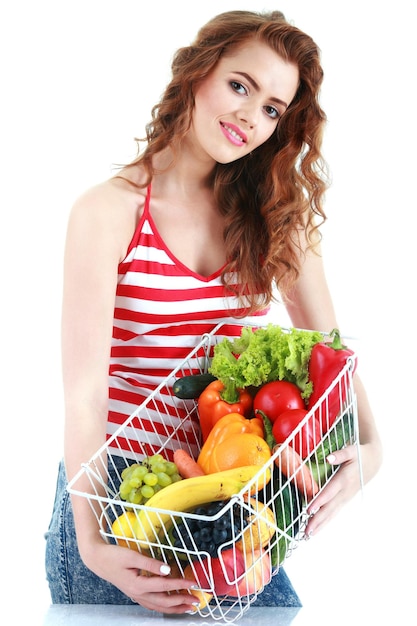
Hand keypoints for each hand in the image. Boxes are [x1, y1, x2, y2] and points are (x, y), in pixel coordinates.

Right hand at [83, 541, 198, 613]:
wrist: (98, 560)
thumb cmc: (114, 556)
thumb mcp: (132, 555)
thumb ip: (150, 563)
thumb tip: (167, 569)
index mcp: (138, 584)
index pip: (165, 586)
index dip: (181, 585)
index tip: (194, 583)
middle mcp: (138, 594)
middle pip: (164, 602)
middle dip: (182, 602)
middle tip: (196, 601)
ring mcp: (136, 596)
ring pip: (159, 607)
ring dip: (175, 608)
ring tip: (188, 608)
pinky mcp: (135, 594)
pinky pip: (152, 605)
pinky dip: (163, 607)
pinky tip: (169, 607)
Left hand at [304, 441, 375, 536]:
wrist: (373, 462)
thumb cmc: (359, 455)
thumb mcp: (351, 451)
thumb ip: (340, 454)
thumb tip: (328, 458)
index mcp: (344, 479)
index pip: (329, 492)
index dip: (319, 501)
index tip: (309, 510)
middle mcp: (345, 492)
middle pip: (330, 508)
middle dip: (318, 520)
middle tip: (306, 531)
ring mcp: (346, 498)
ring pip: (332, 513)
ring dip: (320, 524)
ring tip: (308, 535)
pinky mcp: (345, 500)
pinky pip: (334, 512)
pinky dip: (325, 521)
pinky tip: (317, 528)